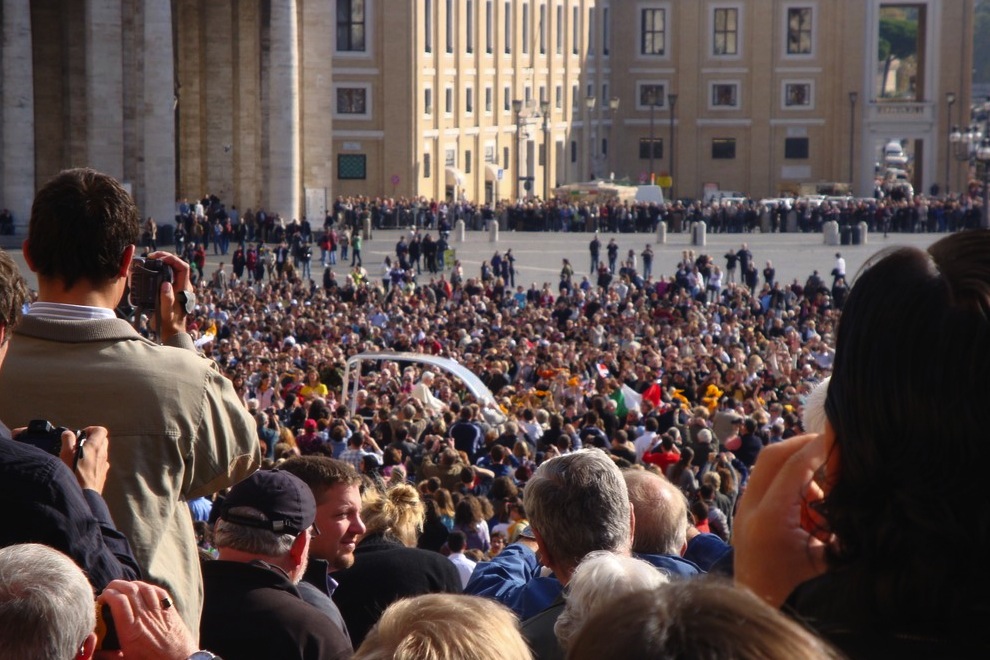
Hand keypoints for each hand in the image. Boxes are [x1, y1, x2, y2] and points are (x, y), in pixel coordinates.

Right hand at [62, 426, 109, 493]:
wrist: (83, 496)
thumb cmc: (73, 474)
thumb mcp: (65, 454)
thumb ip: (67, 441)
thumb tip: (68, 433)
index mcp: (95, 446)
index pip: (101, 430)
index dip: (91, 430)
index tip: (80, 435)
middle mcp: (103, 454)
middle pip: (102, 440)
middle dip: (91, 440)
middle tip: (78, 446)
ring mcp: (104, 465)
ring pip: (101, 453)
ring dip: (92, 452)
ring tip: (78, 459)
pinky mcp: (103, 475)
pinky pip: (100, 464)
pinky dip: (93, 462)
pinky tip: (82, 469)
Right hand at [95, 580, 197, 659]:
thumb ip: (108, 656)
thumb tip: (94, 652)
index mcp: (131, 630)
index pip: (118, 601)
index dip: (108, 595)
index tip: (101, 598)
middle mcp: (145, 617)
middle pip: (130, 590)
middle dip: (116, 585)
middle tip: (109, 589)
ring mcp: (158, 612)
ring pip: (144, 588)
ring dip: (132, 584)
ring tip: (124, 587)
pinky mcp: (170, 611)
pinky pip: (159, 592)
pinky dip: (149, 587)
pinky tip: (143, 589)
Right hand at [147, 251, 193, 341]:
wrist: (172, 332)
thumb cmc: (170, 323)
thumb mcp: (166, 312)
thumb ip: (166, 298)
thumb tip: (166, 284)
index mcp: (184, 289)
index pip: (183, 268)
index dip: (172, 259)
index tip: (158, 258)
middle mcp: (183, 286)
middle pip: (178, 265)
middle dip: (166, 258)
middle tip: (151, 256)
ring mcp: (178, 288)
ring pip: (173, 269)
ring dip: (162, 263)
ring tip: (150, 260)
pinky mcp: (171, 290)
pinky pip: (167, 275)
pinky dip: (159, 270)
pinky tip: (151, 270)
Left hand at [733, 433, 830, 606]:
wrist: (757, 602)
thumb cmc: (795, 587)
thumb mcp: (825, 560)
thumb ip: (841, 527)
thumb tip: (862, 490)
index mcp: (770, 518)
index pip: (794, 467)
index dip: (819, 448)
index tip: (839, 434)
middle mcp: (750, 507)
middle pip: (773, 456)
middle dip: (804, 445)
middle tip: (833, 446)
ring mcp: (744, 507)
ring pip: (768, 466)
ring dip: (798, 463)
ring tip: (825, 483)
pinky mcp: (745, 509)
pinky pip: (766, 480)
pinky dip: (789, 478)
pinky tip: (811, 497)